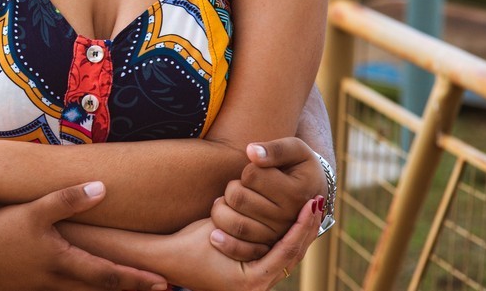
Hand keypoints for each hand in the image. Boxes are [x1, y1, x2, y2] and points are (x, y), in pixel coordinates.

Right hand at [0, 182, 169, 290]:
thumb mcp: (31, 212)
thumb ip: (66, 199)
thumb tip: (102, 188)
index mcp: (61, 264)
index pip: (108, 276)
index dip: (136, 279)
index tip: (162, 282)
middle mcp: (55, 282)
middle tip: (161, 289)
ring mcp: (41, 288)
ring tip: (129, 287)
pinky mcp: (28, 287)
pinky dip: (83, 288)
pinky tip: (86, 281)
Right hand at [167, 195, 323, 289]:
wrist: (167, 260)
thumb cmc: (189, 243)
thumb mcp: (218, 229)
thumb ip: (249, 225)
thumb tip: (281, 209)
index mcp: (253, 282)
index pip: (287, 250)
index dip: (301, 225)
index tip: (312, 203)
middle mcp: (259, 288)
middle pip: (293, 255)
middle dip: (306, 228)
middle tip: (318, 202)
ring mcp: (256, 285)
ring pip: (287, 256)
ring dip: (299, 232)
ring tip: (312, 209)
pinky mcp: (251, 276)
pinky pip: (276, 256)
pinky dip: (285, 237)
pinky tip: (293, 221)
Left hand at [209, 138, 325, 259]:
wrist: (309, 193)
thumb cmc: (298, 165)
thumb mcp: (296, 149)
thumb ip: (275, 149)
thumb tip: (251, 152)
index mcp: (295, 193)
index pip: (251, 174)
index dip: (248, 169)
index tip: (255, 170)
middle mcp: (288, 218)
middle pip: (239, 197)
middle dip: (232, 187)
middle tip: (239, 185)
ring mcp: (277, 236)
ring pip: (234, 221)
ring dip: (223, 208)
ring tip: (229, 200)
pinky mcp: (266, 248)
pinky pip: (238, 247)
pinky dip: (223, 237)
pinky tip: (218, 225)